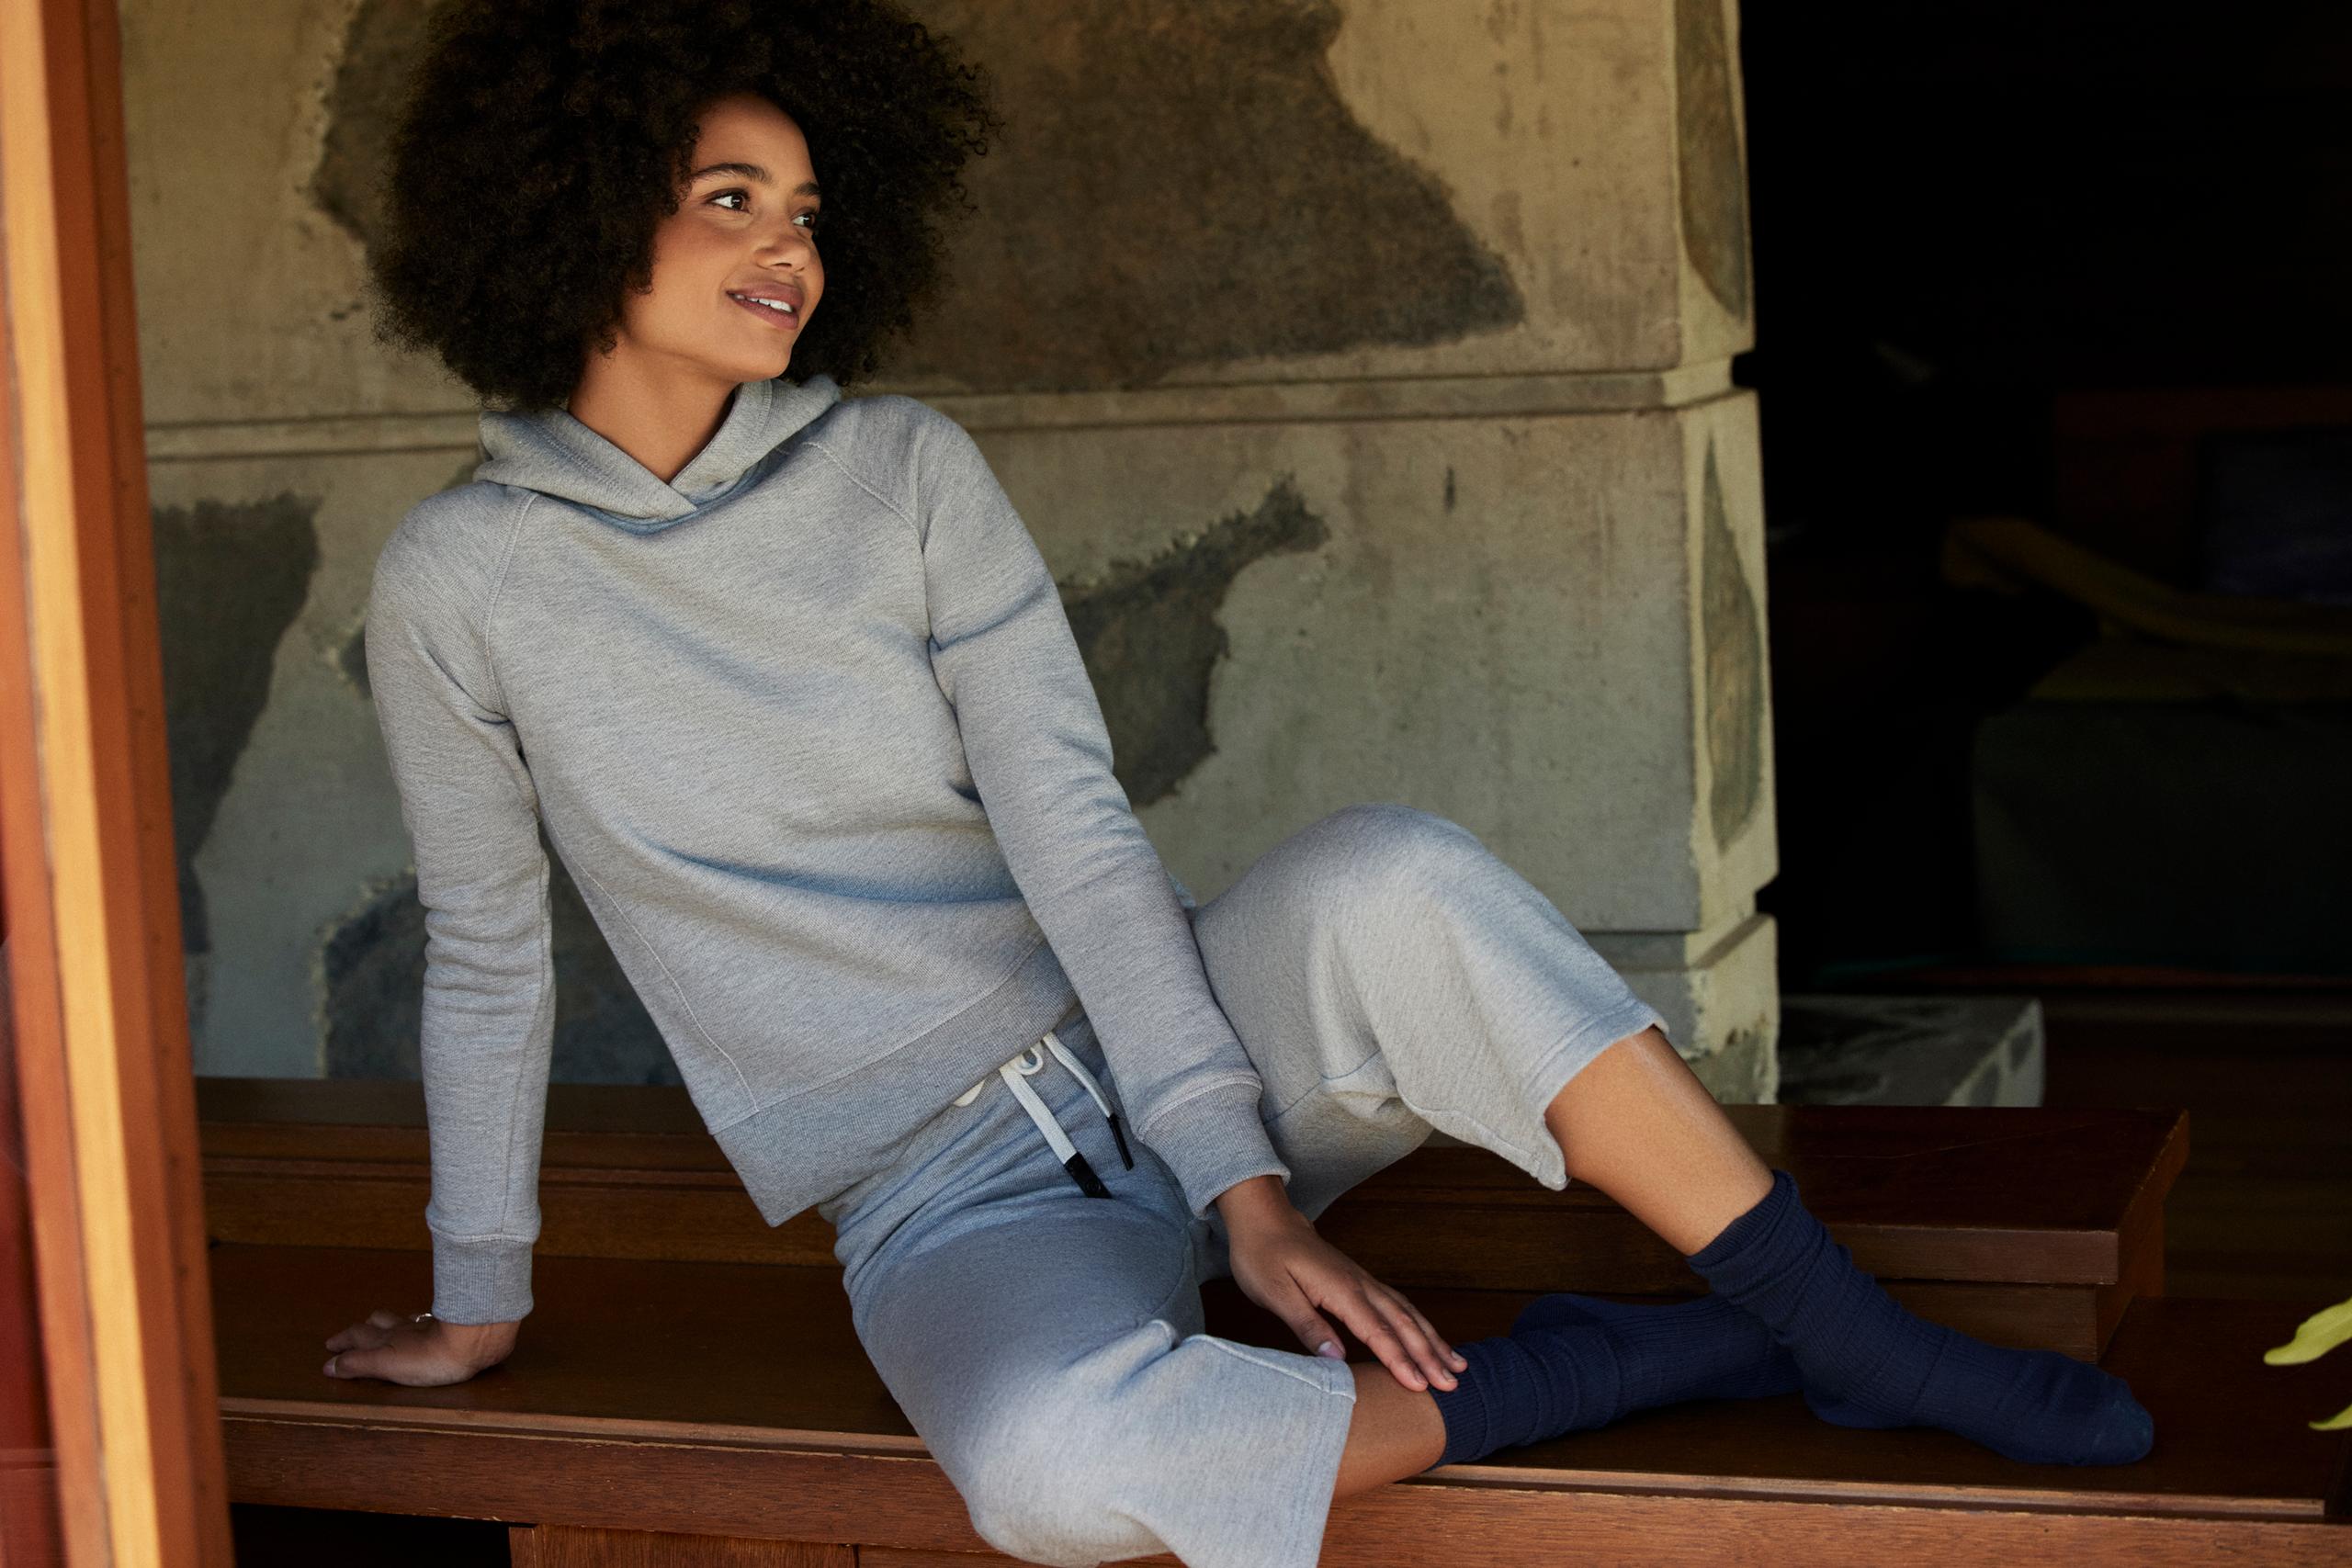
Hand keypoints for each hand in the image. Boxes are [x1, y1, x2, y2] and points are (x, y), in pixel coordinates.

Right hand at [323, 1307, 518, 1386]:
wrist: (473, 1340)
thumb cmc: (430, 1357)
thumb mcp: (386, 1364)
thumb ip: (358, 1364)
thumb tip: (329, 1365)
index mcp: (386, 1339)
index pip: (357, 1336)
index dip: (342, 1342)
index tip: (330, 1346)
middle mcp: (404, 1329)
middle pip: (378, 1322)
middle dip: (363, 1328)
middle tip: (354, 1332)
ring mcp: (428, 1326)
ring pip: (402, 1319)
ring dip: (389, 1323)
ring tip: (384, 1325)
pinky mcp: (450, 1328)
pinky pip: (428, 1321)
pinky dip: (419, 1322)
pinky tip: (425, 1323)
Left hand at [1219, 1180, 1466, 1393]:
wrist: (1265, 1219)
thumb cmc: (1264, 1256)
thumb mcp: (1275, 1293)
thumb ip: (1307, 1326)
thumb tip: (1336, 1359)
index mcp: (1340, 1290)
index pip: (1377, 1332)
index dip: (1400, 1361)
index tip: (1420, 1386)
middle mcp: (1360, 1284)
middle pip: (1402, 1324)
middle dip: (1429, 1355)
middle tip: (1452, 1386)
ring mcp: (1363, 1281)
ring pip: (1407, 1313)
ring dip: (1432, 1340)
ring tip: (1456, 1365)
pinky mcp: (1360, 1281)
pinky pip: (1399, 1305)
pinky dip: (1419, 1324)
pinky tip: (1429, 1336)